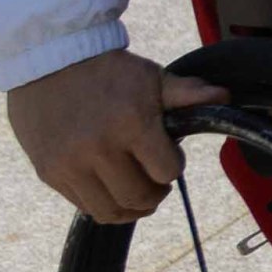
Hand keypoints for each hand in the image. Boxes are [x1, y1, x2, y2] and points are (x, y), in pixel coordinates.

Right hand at [6, 53, 218, 224]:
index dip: (172, 165)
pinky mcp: (49, 173)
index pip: (167, 171)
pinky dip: (102, 202)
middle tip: (155, 180)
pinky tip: (109, 186)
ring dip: (130, 207)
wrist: (48, 61)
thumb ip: (187, 93)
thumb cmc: (108, 71)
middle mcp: (98, 148)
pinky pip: (83, 205)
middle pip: (139, 198)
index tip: (167, 156)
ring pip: (110, 211)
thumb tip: (224, 96)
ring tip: (135, 189)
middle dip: (155, 192)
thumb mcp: (151, 77)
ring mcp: (69, 164)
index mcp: (131, 123)